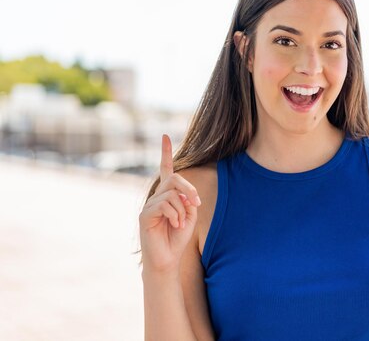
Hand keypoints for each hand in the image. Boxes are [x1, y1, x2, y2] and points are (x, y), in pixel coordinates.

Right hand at [139, 134, 201, 273]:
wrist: (167, 259)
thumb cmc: (178, 238)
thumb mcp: (189, 215)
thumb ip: (187, 199)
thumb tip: (182, 192)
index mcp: (167, 195)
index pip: (166, 170)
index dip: (165, 152)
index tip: (164, 136)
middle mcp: (156, 196)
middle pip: (174, 179)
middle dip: (190, 190)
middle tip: (196, 205)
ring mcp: (149, 205)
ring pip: (171, 193)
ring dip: (182, 209)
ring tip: (180, 223)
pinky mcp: (145, 215)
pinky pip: (164, 205)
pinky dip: (175, 215)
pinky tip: (175, 225)